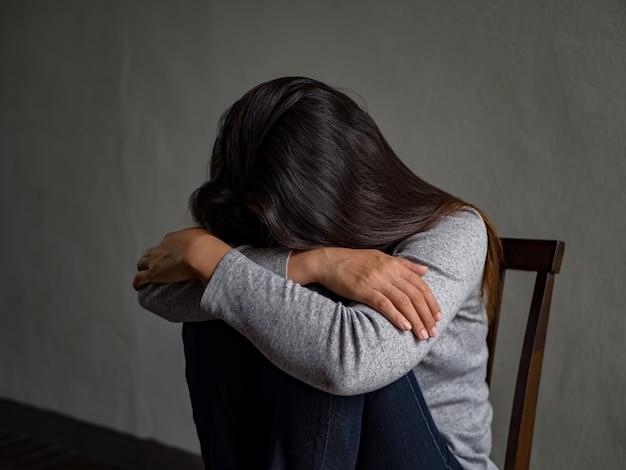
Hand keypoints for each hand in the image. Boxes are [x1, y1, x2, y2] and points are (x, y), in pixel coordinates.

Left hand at [133, 228, 230, 289]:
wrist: (201, 253)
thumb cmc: (207, 246)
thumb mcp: (207, 236)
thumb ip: (206, 240)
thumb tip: (214, 244)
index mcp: (174, 238)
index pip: (166, 244)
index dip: (168, 251)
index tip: (173, 258)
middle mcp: (162, 247)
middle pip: (151, 252)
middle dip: (152, 258)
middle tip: (158, 266)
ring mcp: (156, 260)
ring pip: (141, 263)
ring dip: (142, 269)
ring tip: (145, 275)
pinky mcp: (153, 273)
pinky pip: (139, 278)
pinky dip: (137, 282)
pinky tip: (139, 286)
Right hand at [289, 248, 440, 339]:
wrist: (328, 261)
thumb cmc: (355, 261)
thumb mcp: (382, 258)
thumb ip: (405, 265)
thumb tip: (425, 271)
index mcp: (394, 264)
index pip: (420, 285)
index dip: (431, 302)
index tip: (438, 317)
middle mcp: (388, 271)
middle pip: (415, 295)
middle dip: (426, 316)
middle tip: (433, 332)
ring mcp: (376, 280)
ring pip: (403, 302)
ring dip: (415, 320)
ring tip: (422, 335)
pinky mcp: (364, 290)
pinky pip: (384, 304)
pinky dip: (396, 316)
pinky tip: (405, 327)